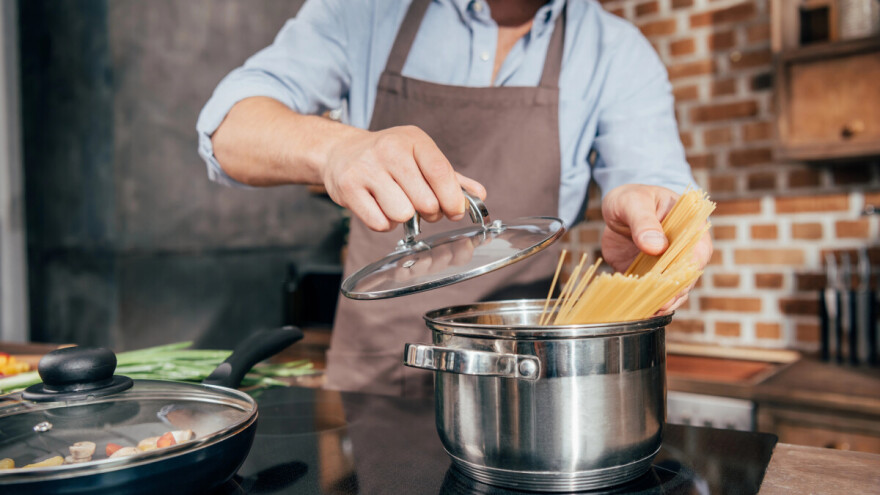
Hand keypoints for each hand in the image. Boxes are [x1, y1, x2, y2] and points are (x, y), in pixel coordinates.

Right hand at [322, 125, 485, 231]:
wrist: (341, 152)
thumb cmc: (388, 158)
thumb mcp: (420, 157)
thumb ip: (450, 177)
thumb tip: (479, 195)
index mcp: (413, 139)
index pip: (440, 172)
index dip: (453, 199)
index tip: (455, 211)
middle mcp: (389, 150)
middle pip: (425, 201)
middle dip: (430, 212)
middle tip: (422, 207)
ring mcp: (366, 168)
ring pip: (402, 214)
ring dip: (405, 218)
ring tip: (398, 204)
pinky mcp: (348, 187)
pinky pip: (380, 223)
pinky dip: (385, 223)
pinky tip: (380, 208)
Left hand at [600, 184, 712, 311]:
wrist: (619, 208)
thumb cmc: (632, 198)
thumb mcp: (634, 202)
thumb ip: (643, 221)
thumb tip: (656, 245)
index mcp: (690, 228)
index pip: (699, 252)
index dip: (689, 267)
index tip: (676, 279)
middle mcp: (684, 251)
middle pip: (687, 277)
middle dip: (675, 292)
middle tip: (661, 303)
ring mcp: (667, 267)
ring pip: (672, 290)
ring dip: (663, 302)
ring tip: (651, 311)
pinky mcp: (650, 277)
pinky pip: (653, 294)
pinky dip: (647, 303)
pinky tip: (640, 311)